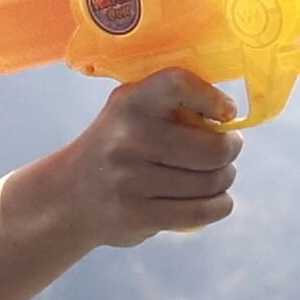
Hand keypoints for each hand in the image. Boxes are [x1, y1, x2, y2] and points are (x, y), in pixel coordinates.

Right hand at [57, 69, 239, 246]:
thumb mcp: (129, 112)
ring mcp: (131, 180)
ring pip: (212, 182)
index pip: (177, 84)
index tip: (226, 113)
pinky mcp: (137, 215)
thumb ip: (170, 104)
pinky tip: (217, 199)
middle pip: (213, 148)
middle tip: (226, 150)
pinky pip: (202, 211)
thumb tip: (228, 115)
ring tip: (215, 175)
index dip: (212, 97)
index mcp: (129, 103)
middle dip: (230, 150)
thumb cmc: (116, 146)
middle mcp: (128, 138)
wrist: (69, 196)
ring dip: (224, 179)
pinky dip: (220, 205)